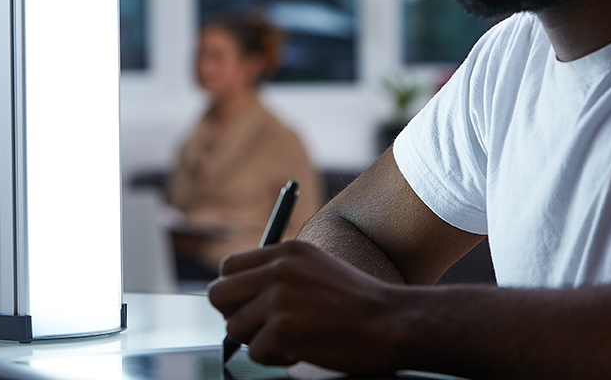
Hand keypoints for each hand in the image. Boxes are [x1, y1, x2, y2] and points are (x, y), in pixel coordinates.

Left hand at [208, 241, 406, 372]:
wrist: (391, 322)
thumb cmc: (359, 303)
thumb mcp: (317, 267)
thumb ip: (281, 272)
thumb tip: (243, 293)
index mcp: (286, 251)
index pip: (229, 267)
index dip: (235, 292)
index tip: (250, 307)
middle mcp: (277, 269)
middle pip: (218, 294)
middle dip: (235, 316)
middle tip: (260, 328)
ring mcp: (278, 299)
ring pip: (235, 328)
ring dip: (258, 341)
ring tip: (291, 340)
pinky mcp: (282, 329)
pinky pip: (256, 352)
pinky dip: (276, 359)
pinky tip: (301, 351)